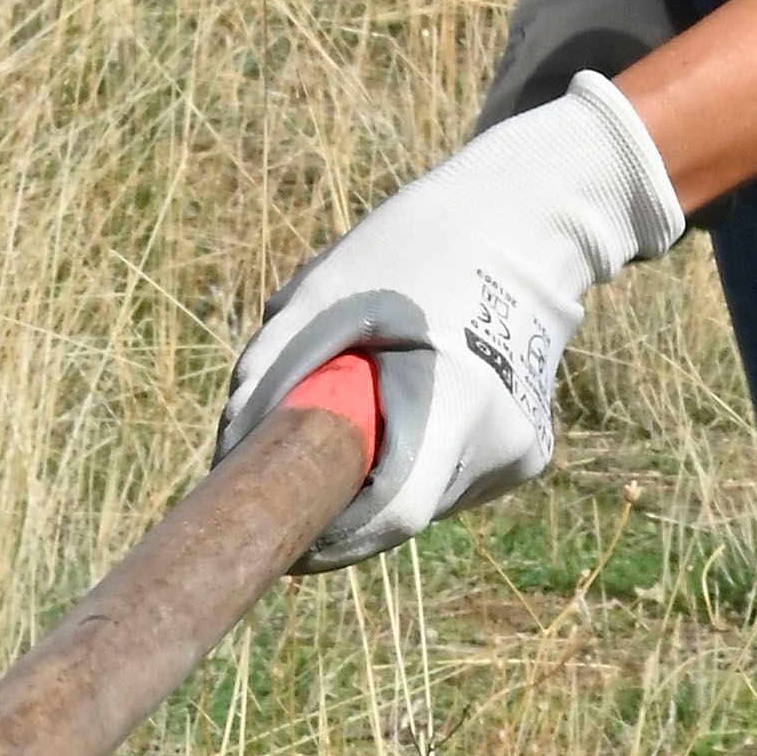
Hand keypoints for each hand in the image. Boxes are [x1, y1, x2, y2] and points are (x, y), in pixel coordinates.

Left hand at [221, 73, 686, 560]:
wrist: (526, 220)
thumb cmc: (416, 247)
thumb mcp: (326, 292)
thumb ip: (272, 373)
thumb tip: (230, 453)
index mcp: (461, 402)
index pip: (390, 514)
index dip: (328, 534)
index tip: (278, 525)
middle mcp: (503, 445)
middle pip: (399, 514)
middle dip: (338, 498)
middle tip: (294, 453)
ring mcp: (519, 456)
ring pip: (420, 500)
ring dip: (373, 473)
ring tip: (364, 398)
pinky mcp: (524, 457)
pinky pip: (445, 480)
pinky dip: (408, 458)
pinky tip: (408, 401)